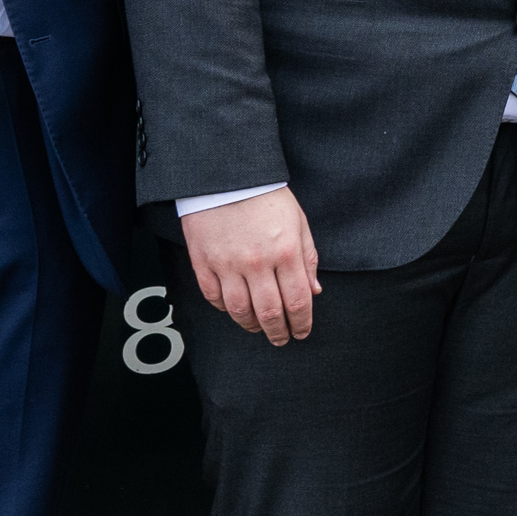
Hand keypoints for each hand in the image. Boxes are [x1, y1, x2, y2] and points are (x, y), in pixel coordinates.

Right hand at [182, 188, 319, 348]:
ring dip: (252, 326)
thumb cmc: (266, 197)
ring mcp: (227, 264)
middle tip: (282, 339)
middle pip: (269, 313)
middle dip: (279, 332)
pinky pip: (214, 298)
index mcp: (285, 252)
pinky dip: (225, 310)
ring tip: (259, 328)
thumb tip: (313, 291)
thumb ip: (308, 258)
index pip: (297, 301)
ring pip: (240, 311)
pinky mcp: (203, 262)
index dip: (302, 323)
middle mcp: (257, 263)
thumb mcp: (298, 222)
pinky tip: (235, 310)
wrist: (226, 176)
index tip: (302, 332)